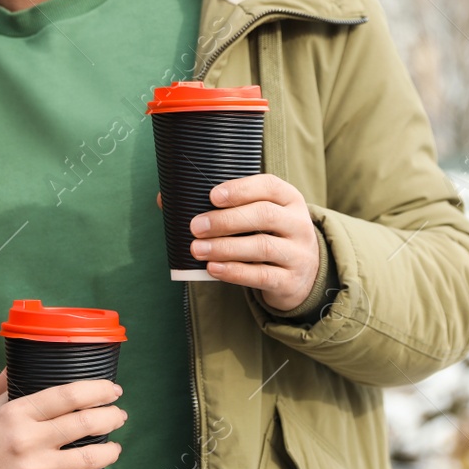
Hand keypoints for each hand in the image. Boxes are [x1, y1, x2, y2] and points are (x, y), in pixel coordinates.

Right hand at [0, 378, 125, 468]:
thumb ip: (8, 390)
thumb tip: (25, 365)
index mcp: (17, 414)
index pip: (68, 395)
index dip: (97, 390)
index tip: (112, 390)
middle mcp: (29, 440)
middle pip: (85, 423)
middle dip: (111, 417)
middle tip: (119, 415)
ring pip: (89, 458)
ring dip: (110, 450)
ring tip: (114, 447)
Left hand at [182, 173, 321, 310]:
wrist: (303, 275)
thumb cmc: (269, 236)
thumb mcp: (258, 217)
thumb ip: (221, 206)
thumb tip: (165, 200)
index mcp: (289, 200)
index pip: (269, 186)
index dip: (241, 189)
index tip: (212, 196)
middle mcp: (298, 224)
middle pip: (264, 215)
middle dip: (226, 220)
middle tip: (196, 226)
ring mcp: (297, 254)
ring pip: (262, 246)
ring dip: (225, 247)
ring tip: (197, 249)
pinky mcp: (290, 281)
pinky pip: (262, 275)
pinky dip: (235, 272)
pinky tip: (213, 269)